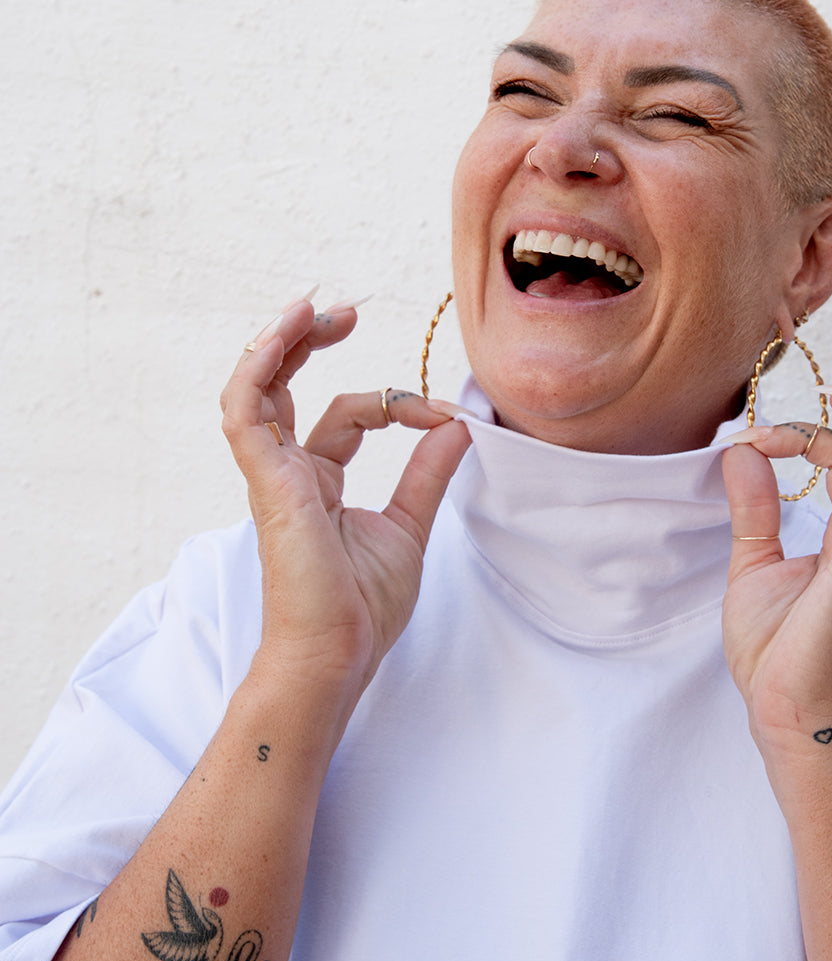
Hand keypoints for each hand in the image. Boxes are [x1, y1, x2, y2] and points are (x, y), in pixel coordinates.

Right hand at [220, 296, 471, 736]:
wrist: (336, 655)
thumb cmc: (361, 610)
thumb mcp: (410, 527)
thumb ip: (428, 474)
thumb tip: (458, 426)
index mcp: (318, 482)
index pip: (348, 415)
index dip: (396, 402)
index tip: (442, 417)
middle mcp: (289, 472)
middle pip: (287, 385)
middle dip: (311, 341)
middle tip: (344, 310)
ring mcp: (272, 475)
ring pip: (257, 387)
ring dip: (280, 341)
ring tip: (310, 306)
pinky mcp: (265, 481)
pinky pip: (244, 409)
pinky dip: (258, 368)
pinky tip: (283, 334)